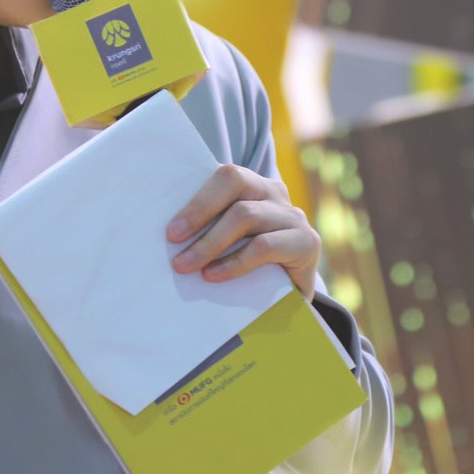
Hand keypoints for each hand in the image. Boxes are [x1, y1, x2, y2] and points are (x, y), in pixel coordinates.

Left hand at [167, 165, 320, 299]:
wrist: (292, 298)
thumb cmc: (249, 265)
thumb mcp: (227, 241)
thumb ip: (206, 228)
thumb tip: (166, 238)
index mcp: (252, 185)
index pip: (225, 175)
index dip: (196, 199)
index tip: (170, 231)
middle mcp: (274, 193)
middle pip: (235, 183)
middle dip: (200, 212)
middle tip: (173, 241)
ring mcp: (292, 216)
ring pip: (246, 215)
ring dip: (210, 242)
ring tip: (186, 265)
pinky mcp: (307, 242)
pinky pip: (264, 246)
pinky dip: (234, 262)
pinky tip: (214, 275)